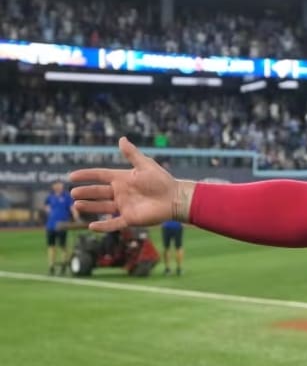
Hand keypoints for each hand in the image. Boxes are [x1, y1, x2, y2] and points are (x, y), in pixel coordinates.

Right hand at [69, 137, 186, 231]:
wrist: (175, 198)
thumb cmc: (162, 181)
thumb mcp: (145, 165)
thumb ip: (132, 154)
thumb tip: (121, 139)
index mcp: (123, 179)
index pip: (100, 176)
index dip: (87, 176)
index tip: (72, 176)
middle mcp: (121, 193)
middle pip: (99, 192)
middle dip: (86, 193)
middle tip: (73, 193)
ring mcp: (125, 206)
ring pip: (102, 207)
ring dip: (90, 207)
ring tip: (76, 205)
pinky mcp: (130, 219)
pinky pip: (114, 224)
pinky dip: (103, 226)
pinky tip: (91, 226)